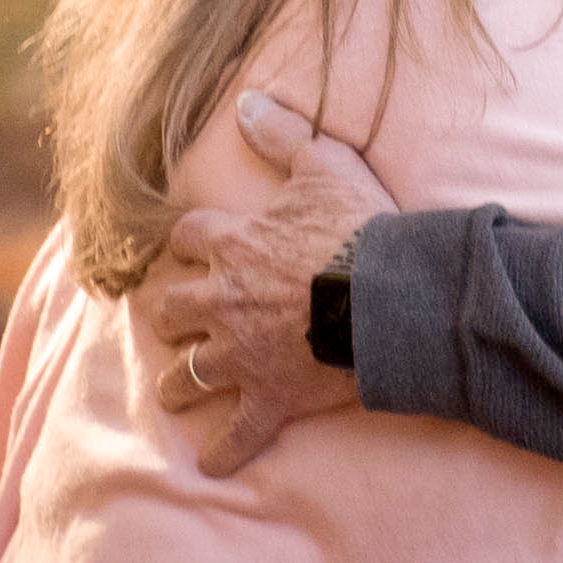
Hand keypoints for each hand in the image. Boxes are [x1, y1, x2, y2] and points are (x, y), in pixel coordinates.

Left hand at [145, 91, 398, 475]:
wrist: (392, 297)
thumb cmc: (362, 229)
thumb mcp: (325, 165)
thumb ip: (282, 133)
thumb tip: (245, 99)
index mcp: (233, 246)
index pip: (186, 239)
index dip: (189, 243)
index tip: (194, 249)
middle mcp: (223, 303)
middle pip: (170, 312)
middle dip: (172, 317)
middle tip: (181, 320)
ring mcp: (241, 356)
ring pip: (185, 377)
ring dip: (182, 383)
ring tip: (182, 389)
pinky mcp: (267, 400)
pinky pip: (234, 437)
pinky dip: (223, 452)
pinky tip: (214, 463)